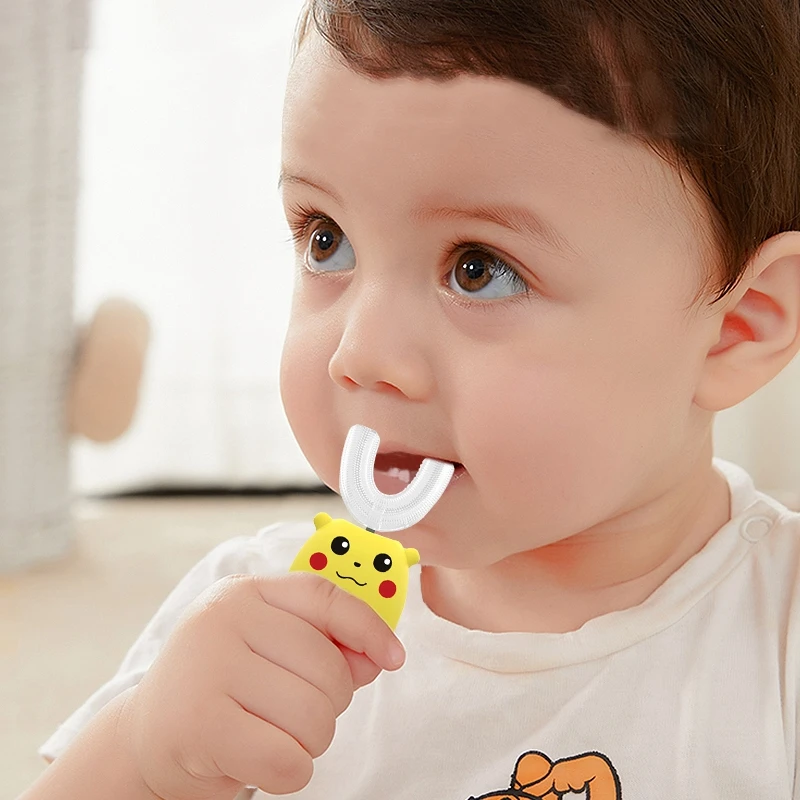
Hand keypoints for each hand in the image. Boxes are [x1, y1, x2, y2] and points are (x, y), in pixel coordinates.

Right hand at [119, 571, 405, 799]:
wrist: (146, 736)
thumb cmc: (223, 689)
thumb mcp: (269, 650)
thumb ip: (323, 645)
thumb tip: (379, 655)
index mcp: (245, 593)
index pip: (324, 597)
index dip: (368, 628)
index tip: (393, 658)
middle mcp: (223, 619)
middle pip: (327, 667)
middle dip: (329, 704)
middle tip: (292, 713)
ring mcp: (208, 669)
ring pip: (314, 717)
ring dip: (309, 741)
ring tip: (272, 734)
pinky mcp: (200, 725)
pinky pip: (288, 759)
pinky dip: (289, 771)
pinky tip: (258, 759)